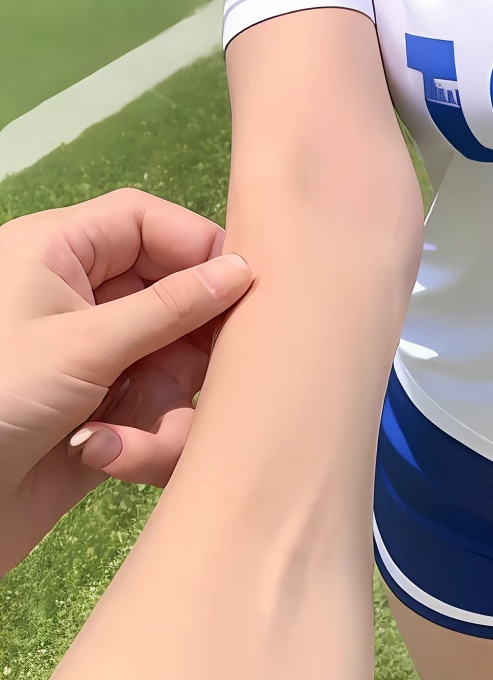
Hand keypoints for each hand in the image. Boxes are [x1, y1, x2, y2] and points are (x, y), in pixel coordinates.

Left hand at [0, 189, 250, 572]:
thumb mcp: (84, 346)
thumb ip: (170, 307)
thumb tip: (243, 271)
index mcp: (58, 252)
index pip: (145, 221)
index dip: (199, 244)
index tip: (248, 281)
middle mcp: (79, 297)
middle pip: (170, 293)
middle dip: (190, 340)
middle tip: (221, 367)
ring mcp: (94, 357)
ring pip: (171, 360)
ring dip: (163, 404)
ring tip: (122, 433)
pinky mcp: (103, 413)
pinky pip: (157, 411)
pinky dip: (147, 439)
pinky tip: (109, 457)